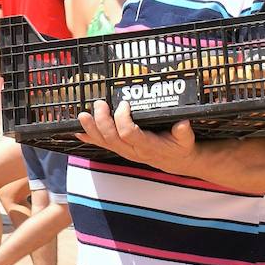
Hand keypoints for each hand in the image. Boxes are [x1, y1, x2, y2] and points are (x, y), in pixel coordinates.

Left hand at [74, 98, 196, 172]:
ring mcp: (125, 151)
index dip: (123, 119)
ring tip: (82, 115)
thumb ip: (184, 132)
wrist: (177, 161)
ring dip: (91, 129)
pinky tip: (78, 132)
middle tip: (100, 103)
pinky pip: (102, 145)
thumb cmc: (180, 147)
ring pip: (104, 142)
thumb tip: (183, 123)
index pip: (129, 133)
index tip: (125, 103)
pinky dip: (89, 138)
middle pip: (112, 137)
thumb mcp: (187, 139)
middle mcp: (134, 151)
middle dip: (102, 120)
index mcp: (148, 146)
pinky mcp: (120, 149)